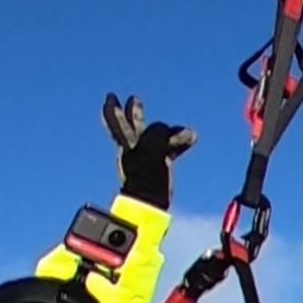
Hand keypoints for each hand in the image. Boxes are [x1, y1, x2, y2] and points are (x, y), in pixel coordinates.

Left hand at [102, 92, 195, 207]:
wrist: (150, 205)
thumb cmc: (146, 180)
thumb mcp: (150, 152)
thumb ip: (158, 135)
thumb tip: (171, 131)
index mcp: (127, 146)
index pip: (119, 124)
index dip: (113, 110)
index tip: (111, 97)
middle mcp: (134, 150)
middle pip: (130, 126)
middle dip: (131, 112)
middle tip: (129, 99)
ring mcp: (146, 159)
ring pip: (154, 136)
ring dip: (167, 130)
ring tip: (181, 130)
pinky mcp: (158, 168)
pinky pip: (169, 149)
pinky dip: (179, 142)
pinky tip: (191, 138)